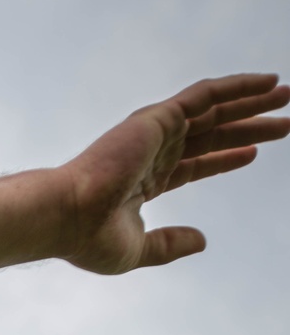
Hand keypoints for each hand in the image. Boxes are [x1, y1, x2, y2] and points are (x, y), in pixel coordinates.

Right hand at [62, 73, 289, 272]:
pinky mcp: (158, 119)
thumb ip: (169, 245)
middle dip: (248, 127)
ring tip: (287, 96)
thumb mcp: (138, 250)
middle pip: (212, 135)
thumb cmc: (90, 239)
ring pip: (215, 111)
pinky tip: (265, 84)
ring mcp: (155, 133)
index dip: (224, 160)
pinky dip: (236, 87)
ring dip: (251, 103)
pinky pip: (205, 95)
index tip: (252, 154)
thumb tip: (202, 241)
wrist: (67, 217)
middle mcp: (152, 151)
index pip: (195, 165)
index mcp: (146, 181)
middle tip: (284, 124)